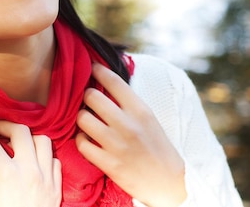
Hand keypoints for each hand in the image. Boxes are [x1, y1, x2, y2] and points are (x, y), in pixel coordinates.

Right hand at [0, 119, 61, 206]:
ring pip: (43, 140)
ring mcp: (47, 178)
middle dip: (2, 125)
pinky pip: (55, 160)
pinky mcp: (57, 188)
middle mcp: (29, 171)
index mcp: (6, 174)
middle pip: (20, 130)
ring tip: (14, 144)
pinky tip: (32, 162)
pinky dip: (44, 156)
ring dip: (28, 138)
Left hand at [76, 63, 186, 206]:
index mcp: (141, 111)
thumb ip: (129, 102)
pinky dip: (81, 140)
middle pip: (92, 97)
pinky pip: (81, 144)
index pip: (114, 81)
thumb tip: (106, 80)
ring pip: (83, 119)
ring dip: (82, 118)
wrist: (167, 182)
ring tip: (87, 120)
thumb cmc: (156, 146)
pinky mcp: (109, 164)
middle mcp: (128, 125)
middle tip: (89, 100)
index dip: (98, 70)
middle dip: (87, 96)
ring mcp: (117, 145)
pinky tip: (87, 139)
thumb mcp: (148, 118)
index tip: (91, 67)